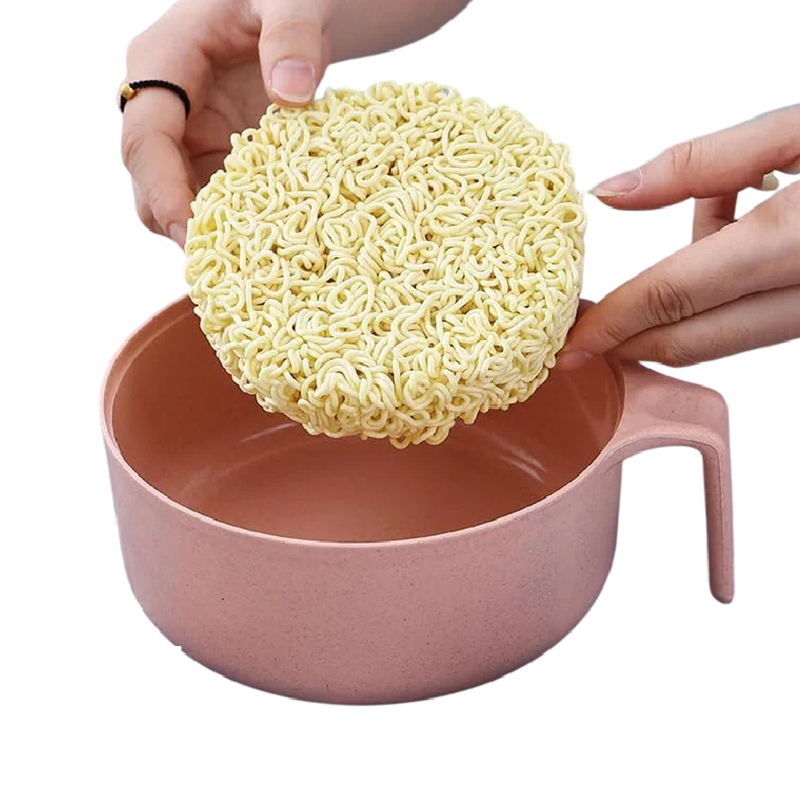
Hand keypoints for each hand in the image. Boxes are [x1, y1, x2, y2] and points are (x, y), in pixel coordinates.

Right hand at [121, 0, 471, 245]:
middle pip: (149, 180)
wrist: (300, 10)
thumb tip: (291, 95)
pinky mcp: (216, 158)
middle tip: (225, 271)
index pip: (145, 136)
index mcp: (163, 59)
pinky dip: (234, 227)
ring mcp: (189, 136)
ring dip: (208, 235)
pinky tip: (267, 250)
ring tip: (250, 271)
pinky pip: (213, 202)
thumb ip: (294, 37)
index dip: (163, 191)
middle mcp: (165, 105)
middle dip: (180, 226)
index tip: (193, 235)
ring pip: (176, 201)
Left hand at [559, 105, 799, 368]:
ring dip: (679, 313)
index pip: (672, 298)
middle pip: (692, 338)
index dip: (610, 326)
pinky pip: (759, 322)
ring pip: (724, 336)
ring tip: (697, 231)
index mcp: (794, 242)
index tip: (565, 346)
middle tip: (587, 325)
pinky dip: (725, 295)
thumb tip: (611, 192)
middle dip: (631, 338)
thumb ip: (700, 163)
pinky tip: (738, 232)